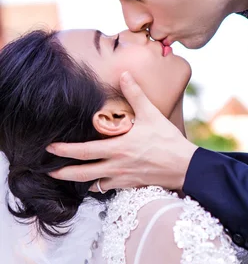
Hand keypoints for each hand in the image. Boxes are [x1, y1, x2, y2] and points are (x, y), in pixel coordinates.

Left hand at [47, 72, 196, 191]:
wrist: (185, 166)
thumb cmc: (168, 140)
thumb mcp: (151, 114)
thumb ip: (135, 94)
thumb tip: (124, 74)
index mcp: (118, 148)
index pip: (84, 151)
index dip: (64, 151)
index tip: (50, 148)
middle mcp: (116, 166)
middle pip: (82, 174)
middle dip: (62, 173)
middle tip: (47, 171)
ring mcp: (123, 178)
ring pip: (94, 185)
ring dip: (80, 181)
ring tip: (68, 177)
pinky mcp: (131, 185)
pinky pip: (109, 188)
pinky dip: (100, 185)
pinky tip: (96, 182)